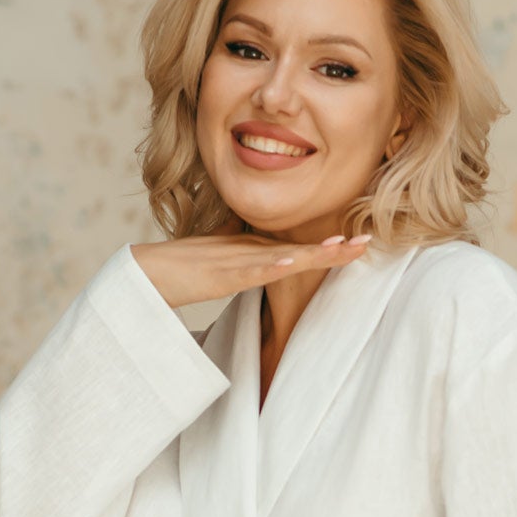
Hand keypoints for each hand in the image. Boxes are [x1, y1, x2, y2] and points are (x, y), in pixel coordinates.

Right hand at [129, 213, 373, 309]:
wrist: (148, 272)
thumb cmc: (183, 266)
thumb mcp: (223, 258)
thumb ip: (242, 250)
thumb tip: (260, 247)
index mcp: (255, 252)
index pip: (300, 249)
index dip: (331, 247)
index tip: (360, 244)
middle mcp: (251, 253)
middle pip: (301, 250)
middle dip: (335, 249)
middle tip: (368, 242)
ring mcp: (237, 262)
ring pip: (283, 257)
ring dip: (313, 254)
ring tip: (342, 249)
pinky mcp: (221, 274)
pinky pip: (250, 271)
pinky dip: (271, 265)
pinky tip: (291, 262)